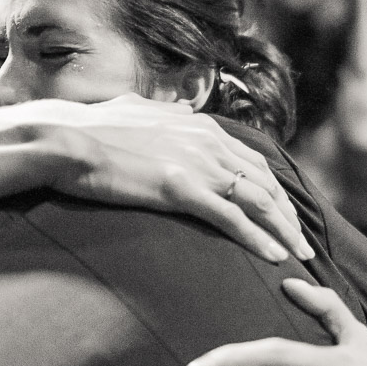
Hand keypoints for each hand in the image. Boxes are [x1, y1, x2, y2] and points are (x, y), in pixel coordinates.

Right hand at [10, 95, 311, 262]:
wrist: (62, 138)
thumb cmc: (89, 130)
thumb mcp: (135, 111)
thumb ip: (161, 113)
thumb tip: (173, 108)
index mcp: (199, 126)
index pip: (252, 162)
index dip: (274, 191)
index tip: (286, 213)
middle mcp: (206, 142)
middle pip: (264, 182)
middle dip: (288, 214)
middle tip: (303, 242)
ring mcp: (195, 164)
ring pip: (257, 201)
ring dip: (283, 230)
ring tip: (300, 255)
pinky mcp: (180, 188)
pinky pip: (231, 217)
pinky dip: (257, 238)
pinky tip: (274, 257)